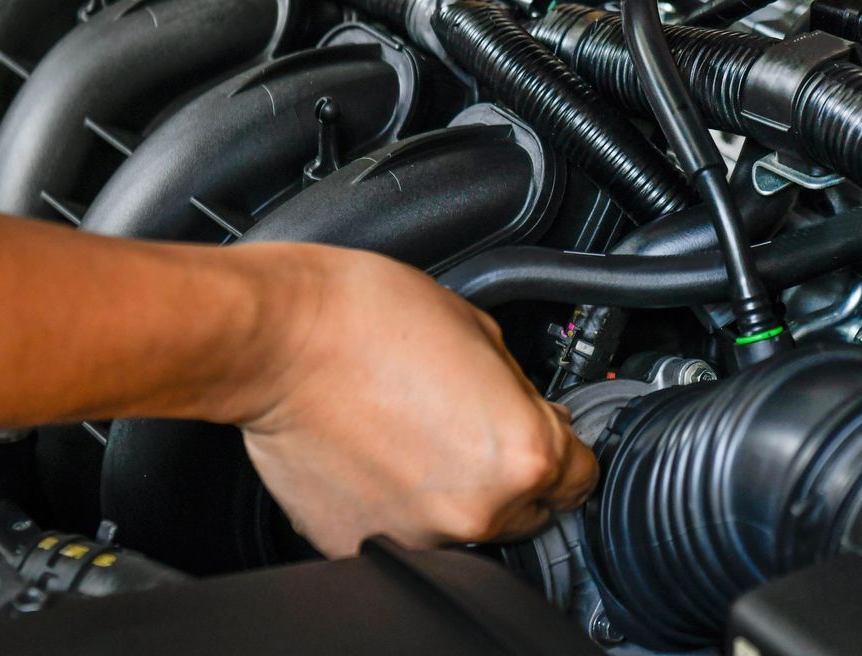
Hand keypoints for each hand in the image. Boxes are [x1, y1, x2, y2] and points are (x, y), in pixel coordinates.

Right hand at [226, 245, 594, 553]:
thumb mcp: (485, 332)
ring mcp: (417, 533)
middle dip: (512, 470)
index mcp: (522, 454)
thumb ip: (519, 391)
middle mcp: (475, 508)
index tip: (546, 430)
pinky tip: (383, 451)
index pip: (582, 477)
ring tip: (417, 430)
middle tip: (471, 420)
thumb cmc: (368, 319)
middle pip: (529, 508)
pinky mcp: (359, 543)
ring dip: (455, 488)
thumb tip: (529, 414)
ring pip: (465, 522)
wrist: (279, 339)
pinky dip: (402, 500)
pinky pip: (405, 529)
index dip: (565, 444)